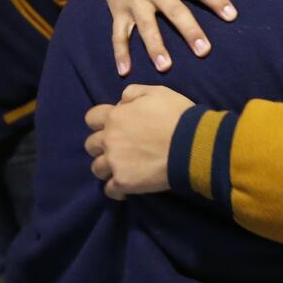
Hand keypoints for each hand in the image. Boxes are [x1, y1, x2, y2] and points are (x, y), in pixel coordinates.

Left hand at [84, 84, 192, 198]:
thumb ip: (132, 94)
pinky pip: (110, 190)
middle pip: (91, 145)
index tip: (112, 126)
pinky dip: (116, 190)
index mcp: (115, 117)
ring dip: (106, 168)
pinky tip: (126, 187)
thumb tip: (121, 102)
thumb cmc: (176, 115)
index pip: (91, 118)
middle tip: (118, 149)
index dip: (99, 122)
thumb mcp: (156, 92)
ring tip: (121, 169)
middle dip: (101, 146)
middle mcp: (109, 139)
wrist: (191, 144)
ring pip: (97, 168)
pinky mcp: (124, 182)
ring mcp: (115, 162)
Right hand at [92, 0, 233, 75]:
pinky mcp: (119, 12)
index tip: (232, 16)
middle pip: (175, 12)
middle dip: (189, 31)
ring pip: (146, 27)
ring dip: (155, 47)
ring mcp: (136, 2)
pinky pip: (118, 34)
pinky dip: (120, 53)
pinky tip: (124, 71)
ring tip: (165, 67)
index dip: (216, 0)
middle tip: (203, 51)